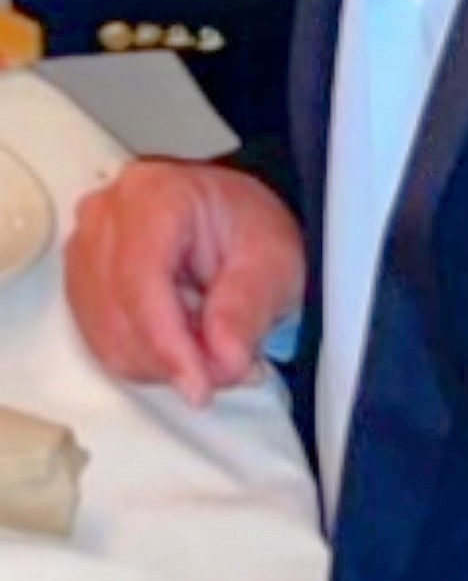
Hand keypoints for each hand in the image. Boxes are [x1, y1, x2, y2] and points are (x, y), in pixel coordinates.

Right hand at [66, 158, 305, 404]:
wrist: (228, 218)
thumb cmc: (247, 227)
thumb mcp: (272, 262)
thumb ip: (246, 309)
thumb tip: (223, 359)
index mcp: (153, 195)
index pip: (142, 280)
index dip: (168, 343)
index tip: (199, 385)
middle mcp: (105, 217)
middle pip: (120, 314)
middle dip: (174, 359)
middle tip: (228, 369)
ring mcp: (86, 249)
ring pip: (108, 338)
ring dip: (162, 364)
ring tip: (212, 351)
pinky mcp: (82, 282)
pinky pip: (102, 342)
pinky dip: (146, 360)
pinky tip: (182, 345)